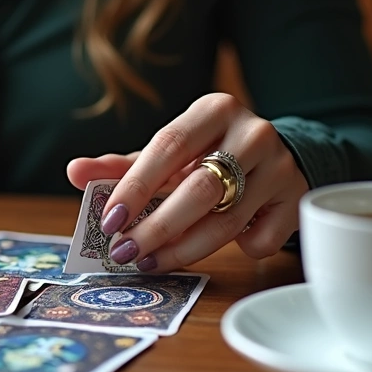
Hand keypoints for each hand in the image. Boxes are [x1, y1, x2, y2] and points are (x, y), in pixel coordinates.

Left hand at [66, 93, 308, 271]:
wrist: (282, 155)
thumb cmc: (211, 155)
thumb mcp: (168, 154)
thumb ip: (121, 165)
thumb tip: (74, 172)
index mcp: (213, 110)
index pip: (167, 146)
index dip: (135, 186)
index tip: (109, 220)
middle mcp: (252, 133)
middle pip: (199, 189)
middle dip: (156, 228)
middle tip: (126, 252)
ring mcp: (279, 166)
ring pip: (227, 221)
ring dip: (182, 250)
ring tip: (150, 262)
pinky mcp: (297, 199)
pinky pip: (259, 239)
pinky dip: (235, 250)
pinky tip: (215, 247)